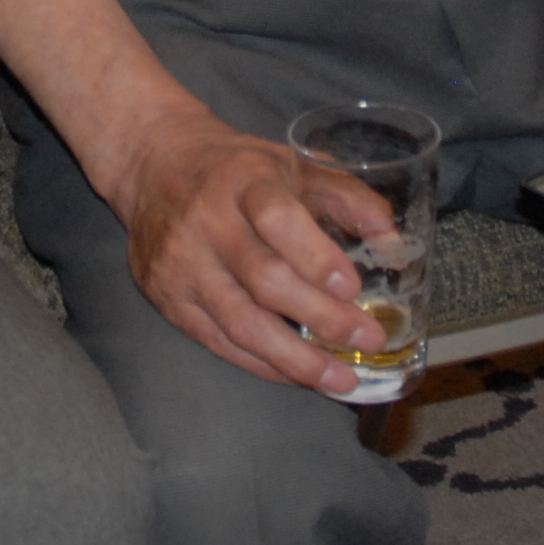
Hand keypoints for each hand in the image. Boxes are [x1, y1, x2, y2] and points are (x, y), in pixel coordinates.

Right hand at [108, 104, 399, 396]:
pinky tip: (297, 374)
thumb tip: (391, 237)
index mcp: (243, 179)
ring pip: (241, 322)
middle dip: (321, 316)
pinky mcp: (167, 298)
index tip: (352, 287)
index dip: (316, 256)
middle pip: (264, 279)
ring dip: (296, 358)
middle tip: (368, 340)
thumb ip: (344, 197)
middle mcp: (207, 221)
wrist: (152, 165)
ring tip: (341, 380)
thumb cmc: (236, 170)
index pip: (276, 218)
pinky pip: (220, 342)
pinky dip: (263, 364)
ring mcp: (182, 263)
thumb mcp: (291, 165)